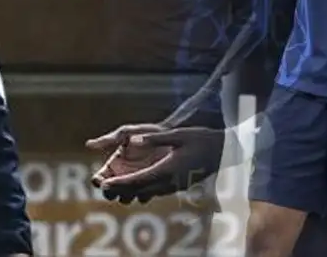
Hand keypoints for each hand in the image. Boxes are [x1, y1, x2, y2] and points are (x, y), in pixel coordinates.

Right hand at [87, 123, 168, 202]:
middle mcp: (122, 177)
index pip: (99, 179)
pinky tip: (145, 188)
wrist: (169, 135)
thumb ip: (109, 139)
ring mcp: (136, 184)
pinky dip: (142, 195)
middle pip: (110, 193)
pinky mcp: (150, 188)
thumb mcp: (127, 133)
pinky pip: (142, 197)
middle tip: (116, 188)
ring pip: (125, 198)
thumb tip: (88, 144)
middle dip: (111, 192)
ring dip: (126, 196)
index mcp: (113, 166)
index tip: (101, 180)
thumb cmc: (145, 132)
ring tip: (129, 189)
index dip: (98, 181)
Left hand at [87, 124, 224, 202]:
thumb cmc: (202, 140)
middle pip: (140, 190)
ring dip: (130, 191)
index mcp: (168, 169)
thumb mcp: (179, 134)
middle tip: (102, 186)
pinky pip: (156, 191)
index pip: (139, 179)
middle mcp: (170, 182)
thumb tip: (134, 140)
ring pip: (148, 193)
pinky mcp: (178, 185)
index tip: (105, 183)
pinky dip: (142, 189)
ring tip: (114, 186)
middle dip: (120, 190)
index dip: (120, 183)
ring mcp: (175, 186)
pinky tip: (136, 184)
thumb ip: (156, 138)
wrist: (224, 152)